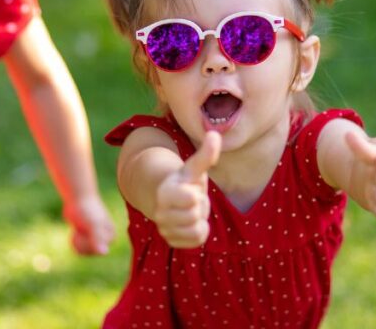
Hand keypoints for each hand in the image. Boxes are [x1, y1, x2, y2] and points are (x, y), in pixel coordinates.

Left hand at [63, 195, 114, 255]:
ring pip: (83, 251)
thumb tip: (104, 253)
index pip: (97, 251)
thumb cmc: (86, 210)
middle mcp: (105, 239)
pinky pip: (79, 247)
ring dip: (77, 241)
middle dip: (81, 242)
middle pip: (89, 252)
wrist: (77, 198)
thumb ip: (98, 239)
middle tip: (80, 227)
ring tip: (78, 228)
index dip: (87, 243)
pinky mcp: (86, 237)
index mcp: (111, 236)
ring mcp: (95, 238)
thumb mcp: (92, 225)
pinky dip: (74, 240)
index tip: (85, 230)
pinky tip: (75, 230)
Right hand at [154, 130, 220, 247]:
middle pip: (195, 215)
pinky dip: (200, 231)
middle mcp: (160, 212)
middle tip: (193, 199)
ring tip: (192, 210)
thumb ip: (205, 154)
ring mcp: (164, 228)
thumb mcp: (195, 168)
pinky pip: (197, 240)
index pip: (191, 199)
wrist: (174, 199)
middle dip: (200, 206)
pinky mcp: (172, 241)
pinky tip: (192, 222)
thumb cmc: (186, 180)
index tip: (189, 189)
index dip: (196, 194)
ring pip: (196, 229)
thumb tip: (215, 134)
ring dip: (200, 219)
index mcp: (164, 192)